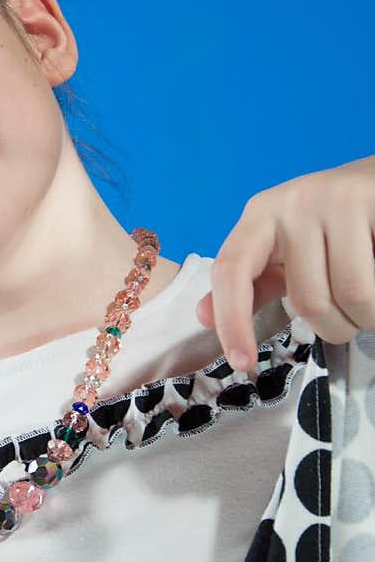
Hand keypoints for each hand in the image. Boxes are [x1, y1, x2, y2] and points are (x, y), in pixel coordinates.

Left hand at [195, 155, 374, 370]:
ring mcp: (335, 197)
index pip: (230, 270)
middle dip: (336, 326)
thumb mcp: (288, 253)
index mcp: (260, 216)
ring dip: (368, 316)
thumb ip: (253, 285)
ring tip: (372, 299)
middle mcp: (291, 202)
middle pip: (308, 300)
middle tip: (351, 315)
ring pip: (353, 294)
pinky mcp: (370, 200)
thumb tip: (203, 316)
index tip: (242, 363)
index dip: (232, 320)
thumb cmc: (334, 227)